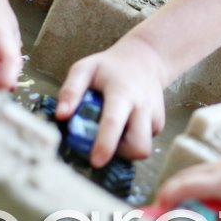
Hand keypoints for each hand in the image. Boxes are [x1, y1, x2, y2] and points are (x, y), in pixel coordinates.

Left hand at [56, 33, 166, 166]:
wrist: (144, 58)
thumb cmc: (109, 67)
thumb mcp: (85, 68)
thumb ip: (71, 89)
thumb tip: (61, 116)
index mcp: (122, 92)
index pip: (114, 121)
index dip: (105, 144)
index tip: (96, 161)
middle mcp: (142, 105)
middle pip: (139, 145)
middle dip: (120, 154)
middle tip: (103, 144)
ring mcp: (154, 114)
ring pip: (144, 148)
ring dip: (127, 150)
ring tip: (114, 134)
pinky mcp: (159, 122)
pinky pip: (147, 141)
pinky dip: (134, 141)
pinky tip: (125, 126)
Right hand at [156, 153, 220, 220]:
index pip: (186, 185)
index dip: (168, 196)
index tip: (158, 209)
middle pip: (186, 175)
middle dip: (171, 191)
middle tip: (162, 209)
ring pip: (196, 170)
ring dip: (184, 185)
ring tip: (178, 204)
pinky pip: (208, 168)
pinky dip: (197, 180)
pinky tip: (201, 195)